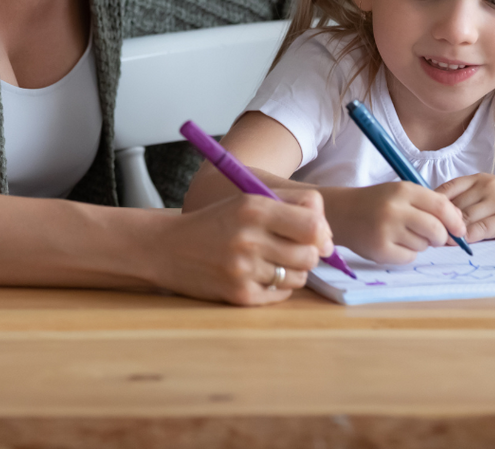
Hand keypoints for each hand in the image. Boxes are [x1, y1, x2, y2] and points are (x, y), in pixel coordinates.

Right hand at [150, 190, 333, 305]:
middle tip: (292, 249)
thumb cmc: (215, 221)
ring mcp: (243, 269)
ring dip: (292, 271)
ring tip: (271, 261)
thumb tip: (327, 236)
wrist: (167, 247)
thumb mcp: (247, 200)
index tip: (316, 235)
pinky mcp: (238, 295)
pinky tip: (258, 274)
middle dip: (308, 254)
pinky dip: (276, 287)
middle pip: (310, 255)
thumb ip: (291, 206)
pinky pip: (280, 295)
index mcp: (254, 207)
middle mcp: (249, 238)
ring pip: (298, 277)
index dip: (322, 233)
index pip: (313, 225)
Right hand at [326, 182, 466, 264]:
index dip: (455, 220)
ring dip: (420, 243)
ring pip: (423, 245)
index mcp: (403, 190)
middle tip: (435, 237)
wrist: (342, 213)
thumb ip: (429, 204)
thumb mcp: (400, 193)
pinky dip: (407, 253)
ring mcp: (386, 231)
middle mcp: (395, 209)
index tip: (460, 229)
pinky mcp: (380, 250)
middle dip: (442, 237)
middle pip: (436, 230)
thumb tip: (460, 222)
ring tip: (402, 233)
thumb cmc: (377, 202)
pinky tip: (393, 243)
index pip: (441, 206)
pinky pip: (409, 257)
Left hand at [435, 173, 494, 245]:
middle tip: (430, 237)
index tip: (426, 220)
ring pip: (463, 218)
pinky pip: (479, 230)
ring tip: (443, 244)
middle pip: (452, 206)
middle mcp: (486, 187)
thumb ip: (470, 203)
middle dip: (441, 223)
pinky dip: (467, 239)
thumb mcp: (491, 195)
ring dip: (452, 233)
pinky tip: (463, 245)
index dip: (432, 206)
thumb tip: (439, 220)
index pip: (446, 189)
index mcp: (479, 179)